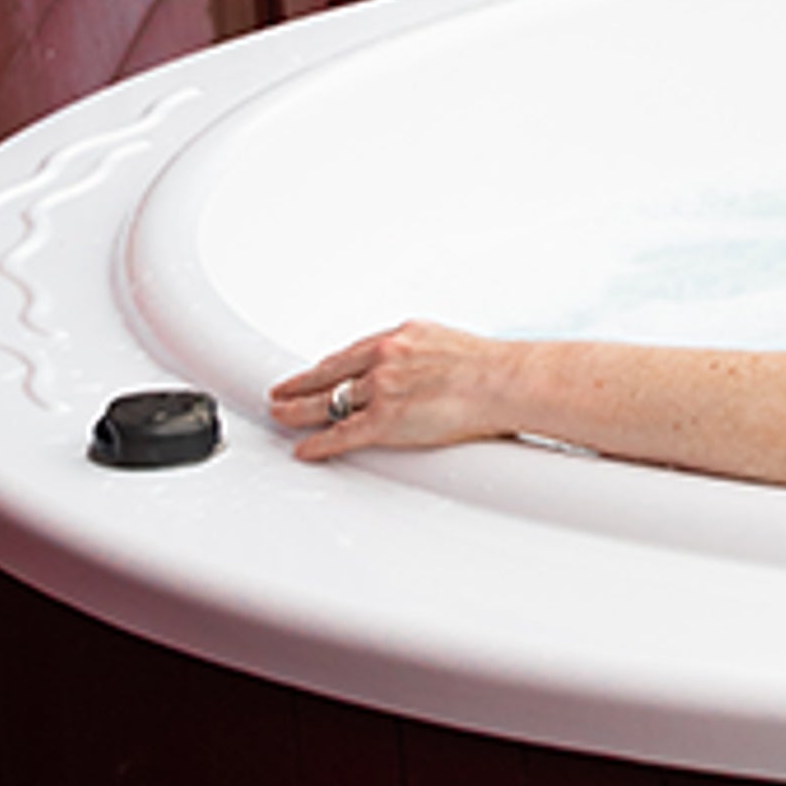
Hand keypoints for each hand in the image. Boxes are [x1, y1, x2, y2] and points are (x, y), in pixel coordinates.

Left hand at [266, 321, 533, 457]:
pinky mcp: (387, 420)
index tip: (312, 373)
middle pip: (328, 374)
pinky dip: (319, 443)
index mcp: (399, 337)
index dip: (325, 367)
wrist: (506, 380)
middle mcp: (384, 358)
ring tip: (280, 416)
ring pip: (327, 402)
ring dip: (298, 411)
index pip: (349, 354)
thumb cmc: (489, 366)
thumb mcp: (446, 343)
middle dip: (299, 385)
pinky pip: (342, 434)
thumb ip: (424, 355)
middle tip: (278, 393)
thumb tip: (423, 369)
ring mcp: (382, 389)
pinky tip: (305, 448)